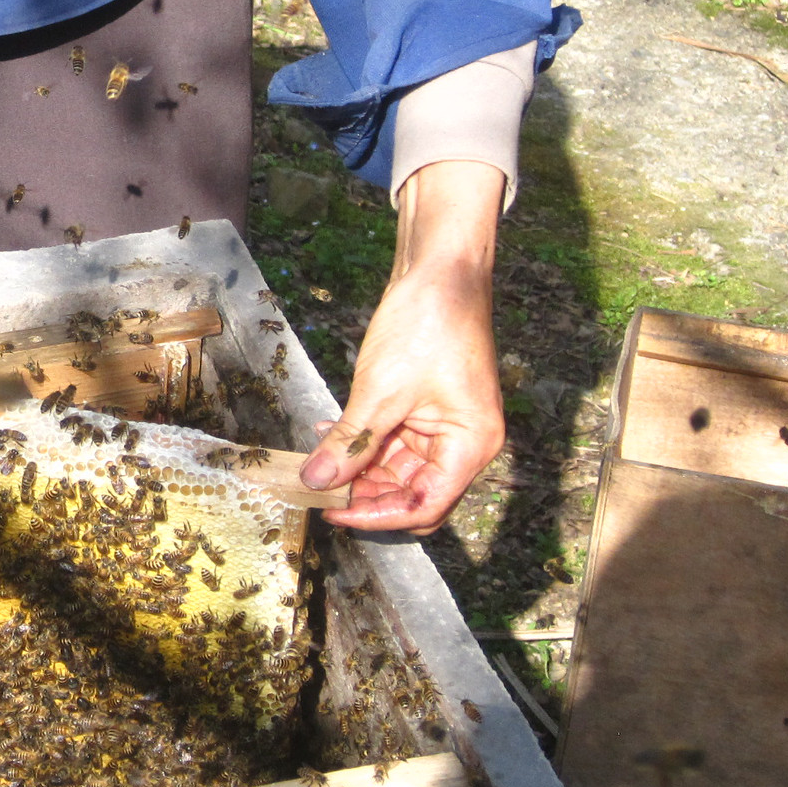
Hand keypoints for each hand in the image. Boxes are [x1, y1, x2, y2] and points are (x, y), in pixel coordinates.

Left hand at [299, 159, 505, 533]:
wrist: (439, 270)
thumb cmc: (427, 323)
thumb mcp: (379, 390)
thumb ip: (350, 443)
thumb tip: (317, 482)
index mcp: (470, 446)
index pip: (424, 506)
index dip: (377, 516)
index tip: (333, 512)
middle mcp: (465, 443)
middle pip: (412, 492)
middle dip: (365, 494)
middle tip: (317, 490)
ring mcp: (447, 426)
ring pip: (399, 469)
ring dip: (359, 469)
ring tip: (317, 464)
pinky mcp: (428, 409)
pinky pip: (395, 441)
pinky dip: (365, 443)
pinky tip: (331, 436)